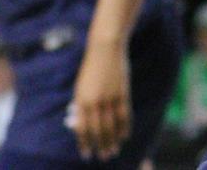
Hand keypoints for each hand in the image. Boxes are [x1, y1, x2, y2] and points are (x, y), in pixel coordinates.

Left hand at [68, 40, 131, 159]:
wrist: (105, 49)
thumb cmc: (91, 69)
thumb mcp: (81, 87)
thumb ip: (82, 106)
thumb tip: (83, 125)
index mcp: (81, 101)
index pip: (83, 129)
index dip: (85, 143)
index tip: (87, 154)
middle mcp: (95, 102)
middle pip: (98, 130)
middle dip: (100, 146)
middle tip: (104, 157)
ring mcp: (109, 98)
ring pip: (111, 126)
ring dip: (112, 141)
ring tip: (113, 151)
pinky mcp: (122, 93)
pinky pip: (124, 115)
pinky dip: (124, 128)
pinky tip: (124, 137)